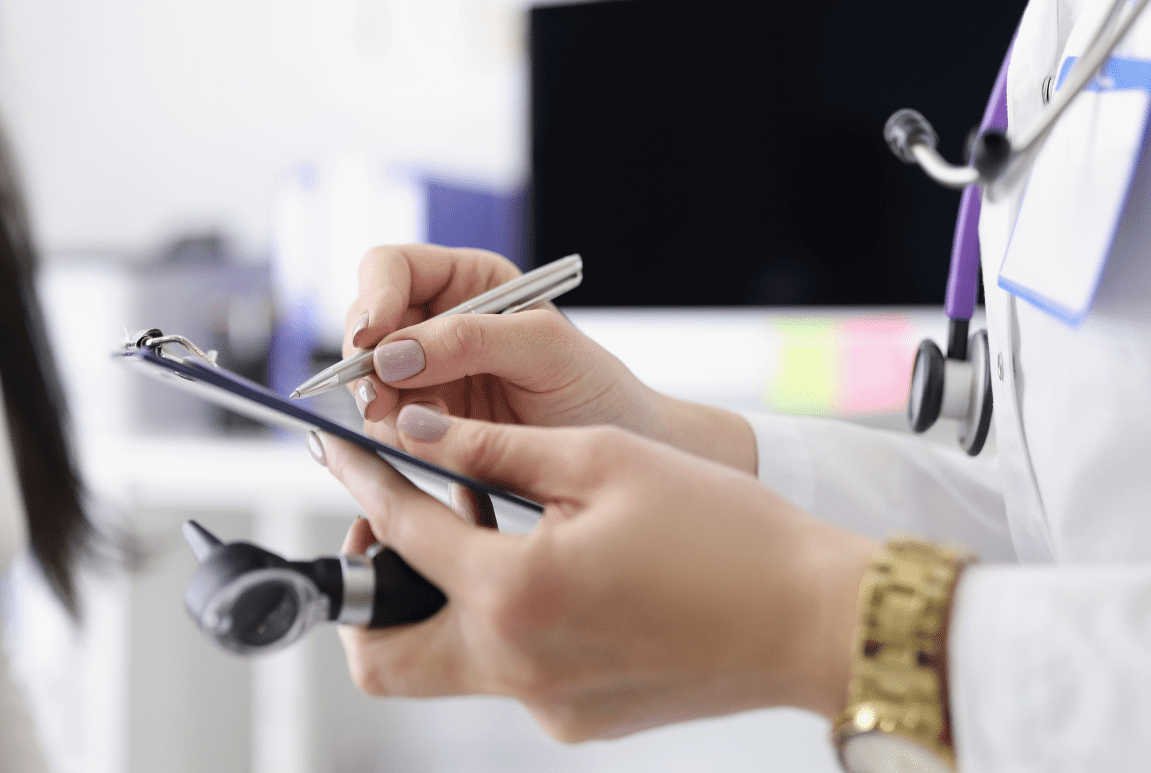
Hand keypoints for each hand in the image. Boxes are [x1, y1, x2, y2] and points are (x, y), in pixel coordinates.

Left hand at [322, 407, 874, 739]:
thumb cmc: (725, 532)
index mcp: (514, 591)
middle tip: (397, 520)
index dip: (359, 478)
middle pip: (380, 652)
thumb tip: (413, 431)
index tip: (335, 446)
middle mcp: (516, 665)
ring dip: (437, 602)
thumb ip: (492, 449)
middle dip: (366, 586)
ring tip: (484, 528)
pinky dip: (503, 622)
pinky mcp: (578, 720)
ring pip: (440, 666)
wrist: (815, 620)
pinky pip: (508, 674)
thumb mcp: (602, 460)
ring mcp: (546, 705)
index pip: (399, 532)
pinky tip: (552, 568)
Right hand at [344, 245, 756, 471]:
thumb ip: (470, 341)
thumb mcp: (545, 350)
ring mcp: (429, 378)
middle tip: (381, 398)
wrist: (622, 457)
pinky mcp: (429, 428)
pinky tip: (423, 451)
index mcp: (469, 283)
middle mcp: (440, 325)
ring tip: (416, 430)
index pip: (392, 269)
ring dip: (381, 407)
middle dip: (367, 362)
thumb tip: (394, 353)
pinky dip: (395, 440)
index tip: (370, 337)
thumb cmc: (598, 390)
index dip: (373, 298)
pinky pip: (387, 428)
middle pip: (367, 326)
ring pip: (368, 383)